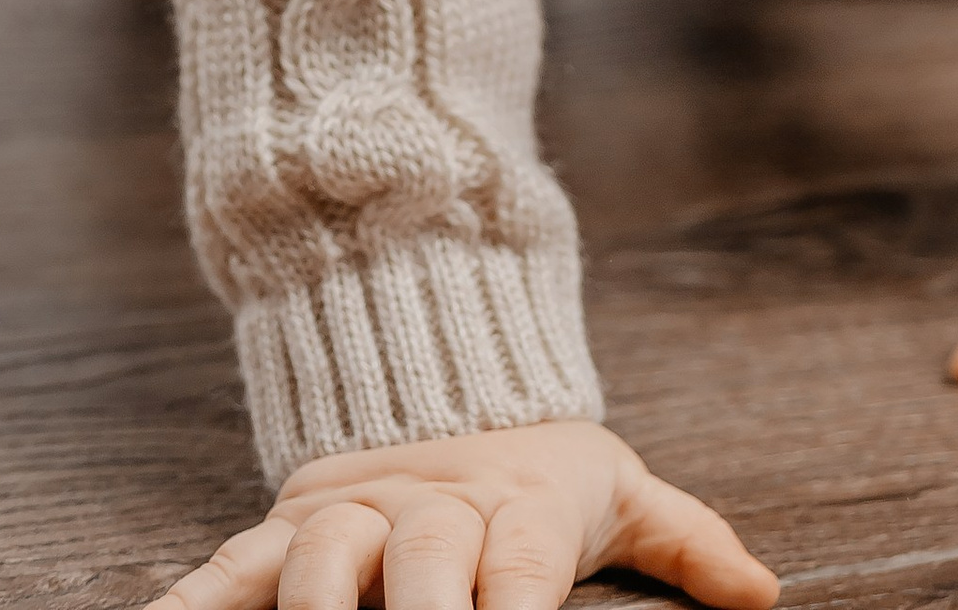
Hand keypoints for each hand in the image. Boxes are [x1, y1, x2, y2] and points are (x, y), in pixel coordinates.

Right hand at [137, 416, 780, 609]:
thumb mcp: (615, 488)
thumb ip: (687, 540)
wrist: (434, 371)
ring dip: (313, 609)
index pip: (521, 569)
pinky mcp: (282, 528)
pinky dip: (190, 603)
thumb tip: (767, 594)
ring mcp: (347, 516)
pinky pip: (227, 571)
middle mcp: (426, 509)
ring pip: (322, 565)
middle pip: (422, 565)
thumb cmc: (535, 470)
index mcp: (513, 508)